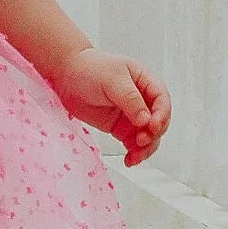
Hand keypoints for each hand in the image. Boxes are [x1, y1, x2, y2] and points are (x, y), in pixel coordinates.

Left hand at [58, 48, 170, 163]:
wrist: (65, 75)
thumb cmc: (89, 68)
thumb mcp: (113, 79)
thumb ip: (130, 99)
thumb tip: (145, 120)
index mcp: (146, 81)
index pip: (162, 101)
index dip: (161, 115)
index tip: (152, 126)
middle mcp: (142, 100)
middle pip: (159, 121)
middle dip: (153, 134)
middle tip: (140, 140)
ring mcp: (132, 115)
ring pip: (149, 136)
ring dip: (146, 148)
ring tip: (134, 156)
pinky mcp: (120, 128)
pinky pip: (134, 143)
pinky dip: (134, 153)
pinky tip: (129, 159)